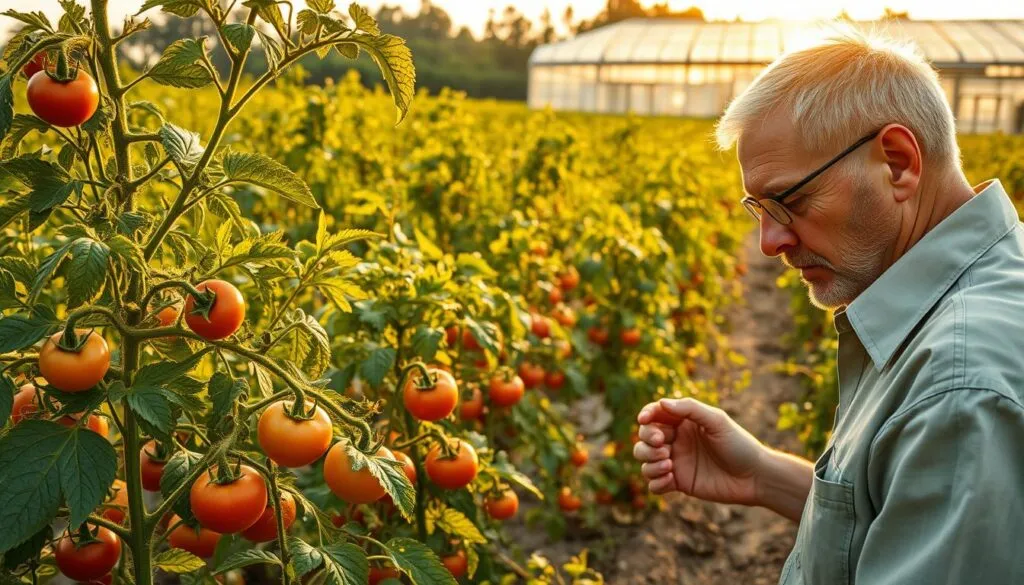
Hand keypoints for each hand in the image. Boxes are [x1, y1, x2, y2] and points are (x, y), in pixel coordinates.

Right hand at [633, 398, 766, 505]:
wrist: (755, 477)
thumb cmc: (739, 445)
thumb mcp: (717, 421)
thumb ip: (689, 409)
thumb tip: (661, 403)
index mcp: (683, 422)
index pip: (655, 414)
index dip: (645, 415)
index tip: (644, 420)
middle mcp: (676, 440)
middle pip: (644, 437)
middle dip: (647, 441)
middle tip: (663, 446)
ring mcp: (676, 462)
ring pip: (645, 460)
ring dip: (650, 462)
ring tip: (669, 465)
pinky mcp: (679, 483)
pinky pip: (654, 484)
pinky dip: (655, 481)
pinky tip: (671, 480)